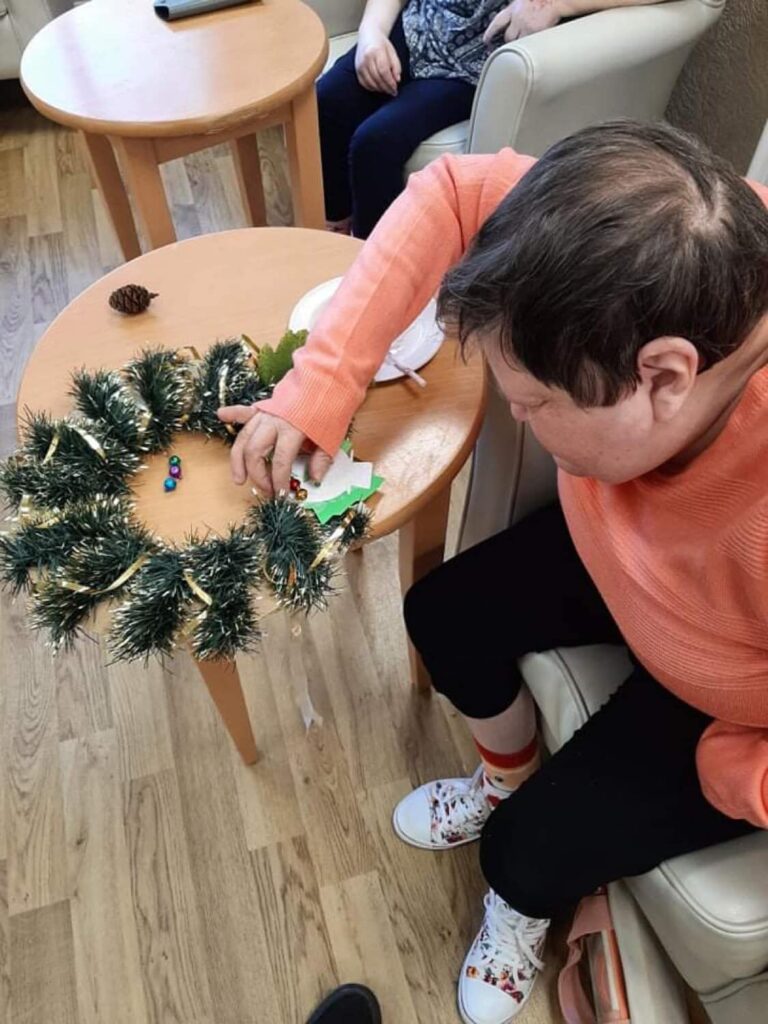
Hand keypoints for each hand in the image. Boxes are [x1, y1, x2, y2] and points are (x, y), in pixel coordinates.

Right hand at [217, 405, 333, 497]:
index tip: (281, 494)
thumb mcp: (332, 437)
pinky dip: (232, 414)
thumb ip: (322, 460)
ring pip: (243, 438)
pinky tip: (221, 415)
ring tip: (238, 478)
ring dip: (237, 460)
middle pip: (255, 453)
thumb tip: (314, 479)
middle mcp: (273, 422)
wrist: (328, 378)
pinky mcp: (263, 407)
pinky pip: (244, 412)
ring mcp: (265, 414)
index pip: (280, 462)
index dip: (279, 481)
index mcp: (292, 430)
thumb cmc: (332, 407)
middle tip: (265, 489)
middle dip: (257, 475)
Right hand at [355, 29, 401, 95]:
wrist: (369, 35)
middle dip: (386, 87)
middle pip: (377, 78)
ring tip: (386, 90)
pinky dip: (372, 88)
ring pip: (371, 83)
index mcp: (376, 51)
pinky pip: (364, 83)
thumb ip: (396, 66)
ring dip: (380, 89)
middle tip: (392, 92)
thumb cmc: (381, 44)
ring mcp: (360, 65)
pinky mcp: (357, 70)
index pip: (384, 71)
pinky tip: (378, 87)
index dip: (390, 82)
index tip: (395, 88)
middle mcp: (366, 58)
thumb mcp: (392, 52)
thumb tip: (397, 80)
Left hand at [483, 0, 560, 45]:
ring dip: (522, 45)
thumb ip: (517, 8)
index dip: (490, 32)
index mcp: (514, 8)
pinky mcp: (535, 32)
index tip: (485, 40)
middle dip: (511, 41)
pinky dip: (533, 46)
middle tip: (516, 44)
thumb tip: (513, 14)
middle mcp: (517, 17)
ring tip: (528, 45)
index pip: (497, 22)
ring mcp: (526, 26)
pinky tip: (537, 44)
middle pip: (508, 36)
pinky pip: (530, 44)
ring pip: (518, 43)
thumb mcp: (523, 1)